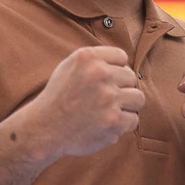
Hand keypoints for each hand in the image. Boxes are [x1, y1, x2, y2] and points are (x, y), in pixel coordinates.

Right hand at [22, 46, 144, 158]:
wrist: (45, 128)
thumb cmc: (59, 97)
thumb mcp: (69, 66)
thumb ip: (95, 60)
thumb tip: (125, 63)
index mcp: (88, 57)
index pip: (121, 56)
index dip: (116, 69)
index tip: (106, 80)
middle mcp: (100, 74)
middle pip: (131, 77)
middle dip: (121, 88)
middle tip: (105, 99)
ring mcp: (108, 98)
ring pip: (138, 98)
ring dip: (127, 106)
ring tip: (110, 111)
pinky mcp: (114, 121)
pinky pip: (133, 120)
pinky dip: (123, 124)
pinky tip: (107, 123)